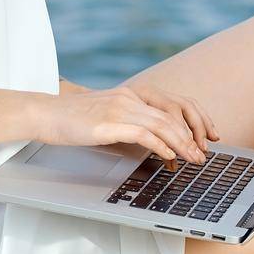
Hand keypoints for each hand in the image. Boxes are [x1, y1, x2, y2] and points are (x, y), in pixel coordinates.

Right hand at [33, 82, 219, 166]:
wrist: (45, 113)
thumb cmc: (74, 119)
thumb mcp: (109, 116)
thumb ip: (131, 122)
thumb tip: (154, 142)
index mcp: (133, 93)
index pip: (176, 102)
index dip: (197, 118)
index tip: (209, 136)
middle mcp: (130, 97)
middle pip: (174, 113)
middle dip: (194, 135)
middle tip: (204, 154)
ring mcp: (120, 108)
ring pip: (163, 124)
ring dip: (182, 144)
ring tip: (192, 159)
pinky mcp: (109, 123)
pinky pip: (143, 133)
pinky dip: (161, 145)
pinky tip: (168, 157)